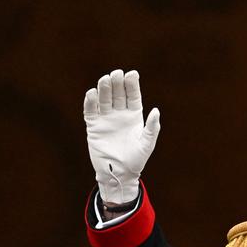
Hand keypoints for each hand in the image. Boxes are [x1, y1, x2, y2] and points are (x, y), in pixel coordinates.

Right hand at [84, 69, 160, 204]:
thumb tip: (156, 111)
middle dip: (117, 83)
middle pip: (118, 94)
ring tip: (105, 80)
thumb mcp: (147, 144)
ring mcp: (106, 119)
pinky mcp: (94, 126)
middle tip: (117, 73)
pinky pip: (91, 111)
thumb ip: (152, 128)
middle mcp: (120, 114)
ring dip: (104, 89)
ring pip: (104, 99)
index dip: (132, 85)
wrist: (119, 173)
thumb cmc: (136, 160)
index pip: (133, 96)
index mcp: (134, 116)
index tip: (132, 73)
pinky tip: (92, 93)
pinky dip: (90, 102)